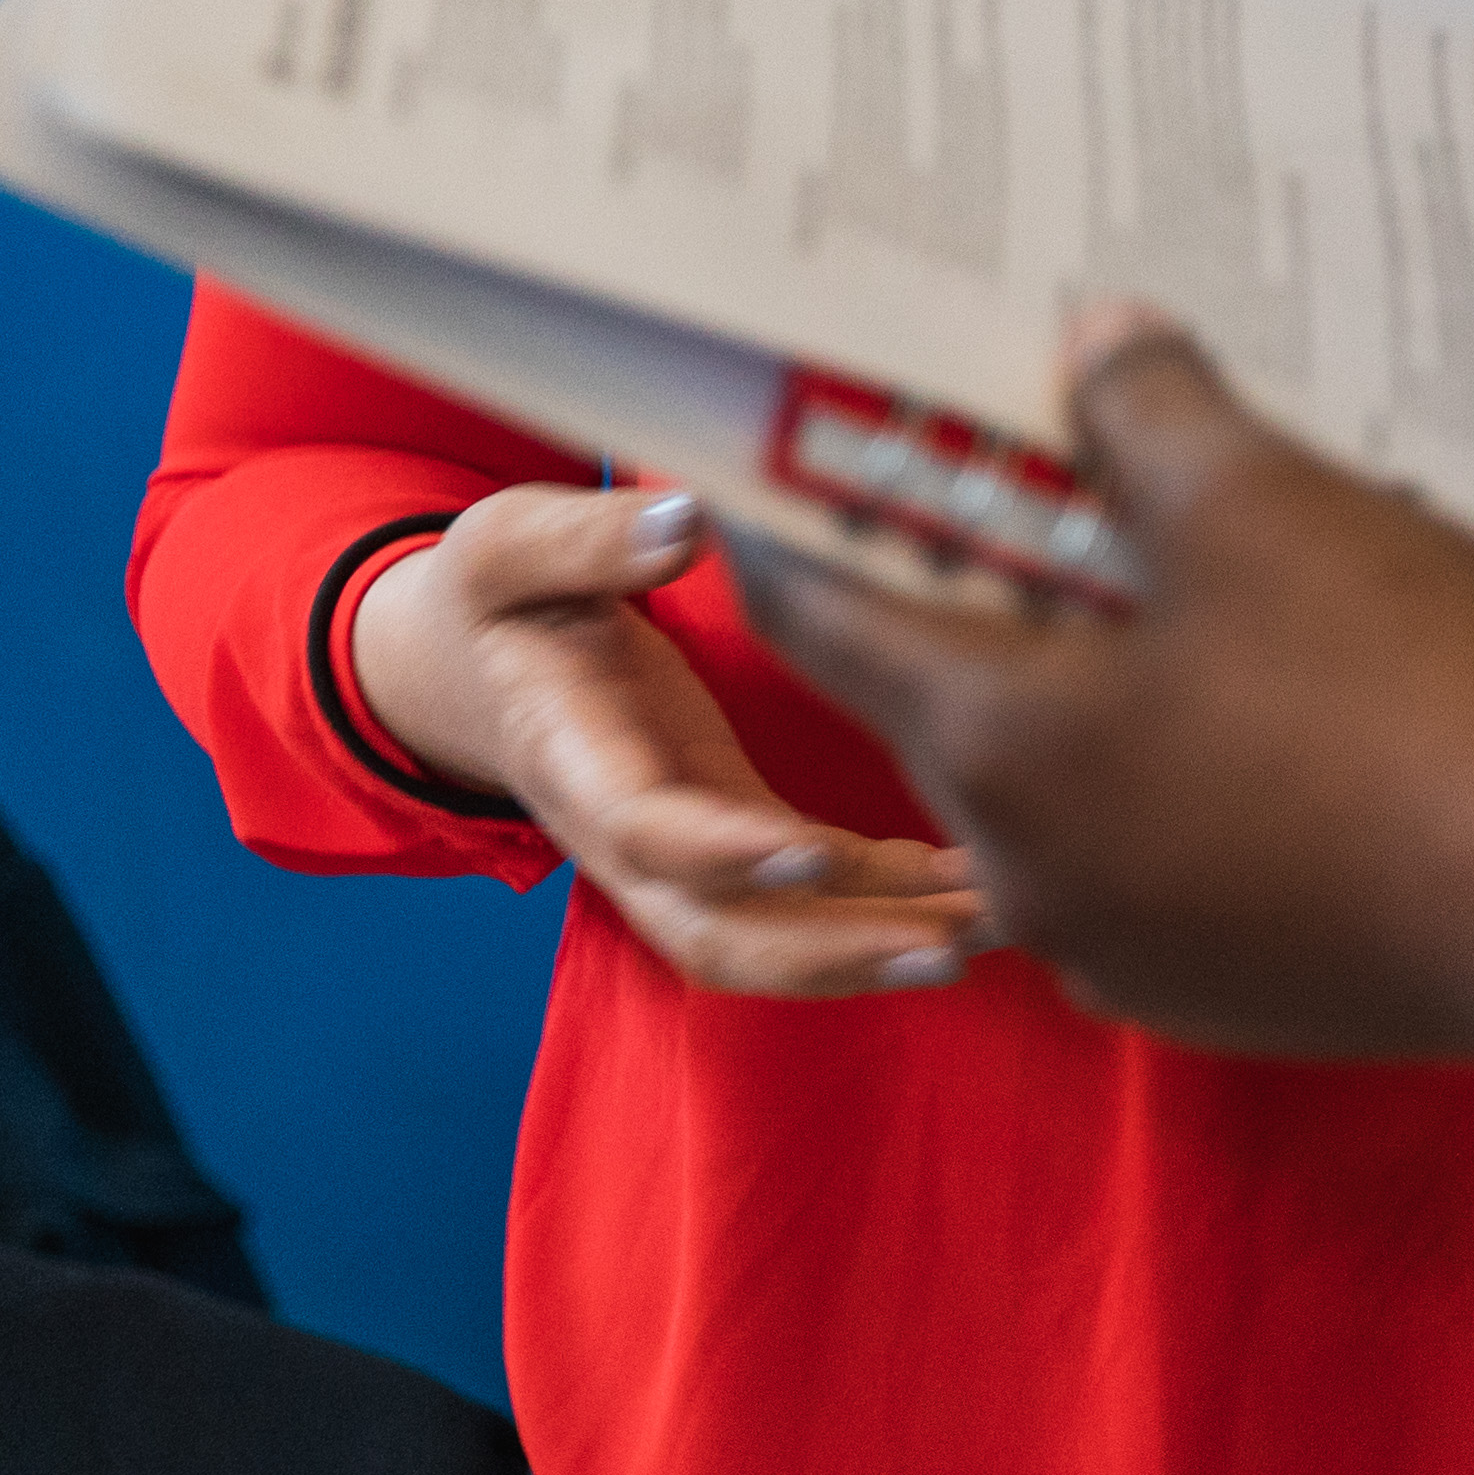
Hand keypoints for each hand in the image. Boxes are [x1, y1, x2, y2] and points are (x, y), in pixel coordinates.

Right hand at [345, 483, 989, 996]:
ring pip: (775, 935)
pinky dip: (897, 894)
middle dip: (827, 953)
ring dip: (879, 943)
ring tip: (995, 926)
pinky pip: (815, 888)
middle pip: (715, 933)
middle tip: (944, 950)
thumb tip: (685, 521)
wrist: (478, 654)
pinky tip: (983, 881)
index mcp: (568, 758)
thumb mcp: (514, 548)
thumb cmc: (505, 592)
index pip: (643, 829)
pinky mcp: (736, 826)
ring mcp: (685, 844)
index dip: (723, 853)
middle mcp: (626, 830)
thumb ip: (589, 542)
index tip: (815, 851)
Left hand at [729, 303, 1473, 1061]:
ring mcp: (1137, 951)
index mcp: (998, 749)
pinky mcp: (1241, 990)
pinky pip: (1172, 853)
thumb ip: (1150, 416)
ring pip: (1076, 783)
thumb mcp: (1268, 508)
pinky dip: (1196, 769)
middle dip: (993, 588)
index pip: (829, 625)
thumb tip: (1095, 346)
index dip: (801, 526)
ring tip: (1200, 571)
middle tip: (1043, 475)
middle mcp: (1032, 875)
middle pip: (960, 702)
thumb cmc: (1404, 699)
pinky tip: (1295, 696)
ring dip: (1109, 682)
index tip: (784, 457)